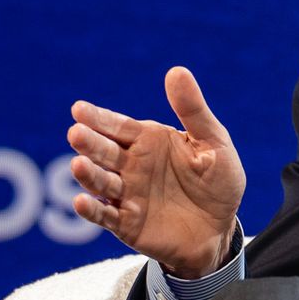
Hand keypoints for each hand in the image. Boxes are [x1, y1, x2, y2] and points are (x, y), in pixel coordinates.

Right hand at [67, 67, 246, 277]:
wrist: (222, 228)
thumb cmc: (218, 182)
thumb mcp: (213, 143)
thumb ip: (193, 110)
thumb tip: (177, 71)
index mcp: (148, 141)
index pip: (118, 126)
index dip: (98, 118)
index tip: (78, 109)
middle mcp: (131, 165)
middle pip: (105, 151)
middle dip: (89, 142)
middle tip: (76, 133)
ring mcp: (127, 194)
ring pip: (101, 182)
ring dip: (87, 174)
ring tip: (78, 164)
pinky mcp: (127, 224)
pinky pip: (105, 217)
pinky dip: (92, 211)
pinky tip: (81, 203)